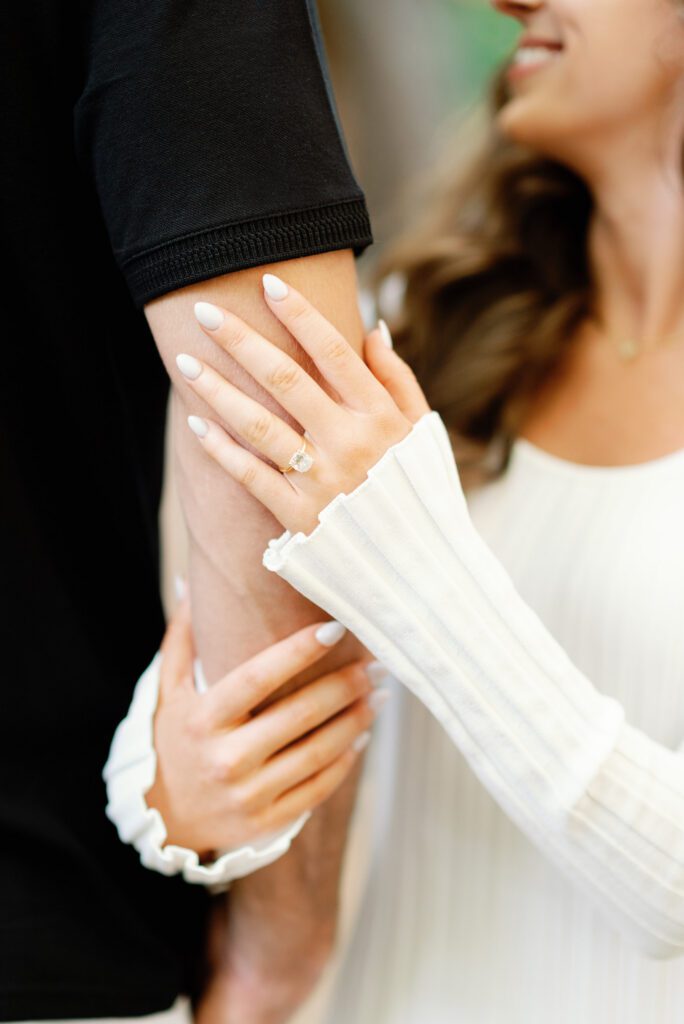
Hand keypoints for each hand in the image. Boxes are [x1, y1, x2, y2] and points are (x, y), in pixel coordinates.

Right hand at [145, 596, 382, 857]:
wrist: (166, 819)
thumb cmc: (175, 740)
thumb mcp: (168, 692)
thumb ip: (182, 640)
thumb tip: (188, 583)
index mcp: (202, 720)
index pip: (257, 678)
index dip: (298, 651)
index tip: (335, 628)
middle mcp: (225, 759)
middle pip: (298, 714)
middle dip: (344, 685)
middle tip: (376, 663)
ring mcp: (248, 795)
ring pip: (316, 752)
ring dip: (355, 720)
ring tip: (379, 694)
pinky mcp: (267, 821)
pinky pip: (318, 787)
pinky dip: (346, 760)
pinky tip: (363, 734)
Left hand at [175, 273, 430, 534]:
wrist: (420, 572)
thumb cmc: (420, 495)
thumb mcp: (423, 433)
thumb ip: (399, 380)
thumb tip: (372, 327)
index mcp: (381, 417)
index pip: (334, 352)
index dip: (300, 314)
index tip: (268, 282)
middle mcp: (350, 444)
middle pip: (286, 380)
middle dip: (241, 340)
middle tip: (204, 310)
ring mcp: (322, 482)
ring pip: (259, 425)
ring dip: (217, 390)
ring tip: (185, 361)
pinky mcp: (299, 517)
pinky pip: (251, 477)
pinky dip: (221, 450)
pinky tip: (195, 424)